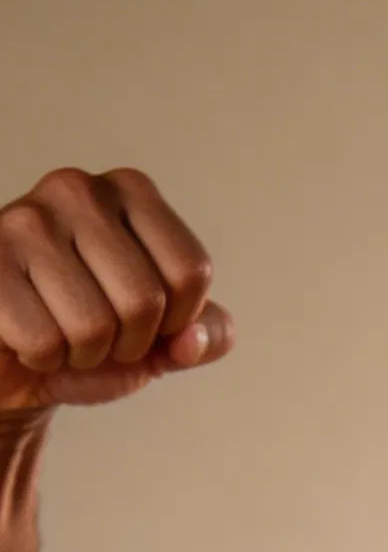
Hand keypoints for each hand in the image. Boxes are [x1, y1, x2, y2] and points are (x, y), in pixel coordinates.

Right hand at [0, 165, 233, 414]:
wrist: (16, 362)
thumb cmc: (92, 336)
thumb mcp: (162, 337)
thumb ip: (206, 335)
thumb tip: (192, 341)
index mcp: (131, 190)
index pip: (191, 271)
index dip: (176, 321)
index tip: (144, 320)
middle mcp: (77, 190)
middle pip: (144, 300)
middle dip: (128, 344)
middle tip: (97, 334)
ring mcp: (25, 219)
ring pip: (93, 326)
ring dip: (84, 355)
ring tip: (62, 333)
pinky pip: (43, 341)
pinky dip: (42, 358)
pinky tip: (27, 336)